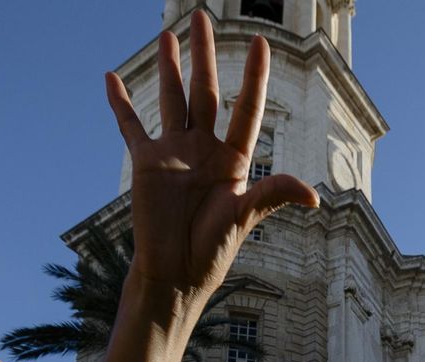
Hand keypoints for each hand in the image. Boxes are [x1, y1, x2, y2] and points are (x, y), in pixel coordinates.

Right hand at [106, 11, 316, 300]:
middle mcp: (205, 148)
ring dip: (169, 68)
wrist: (176, 272)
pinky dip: (120, 103)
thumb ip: (272, 196)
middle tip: (202, 16)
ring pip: (172, 99)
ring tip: (168, 35)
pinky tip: (111, 78)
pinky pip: (131, 126)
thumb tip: (313, 196)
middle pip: (205, 91)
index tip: (262, 41)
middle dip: (205, 53)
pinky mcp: (146, 163)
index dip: (253, 76)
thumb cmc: (213, 249)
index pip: (246, 107)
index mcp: (234, 159)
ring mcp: (174, 152)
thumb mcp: (244, 219)